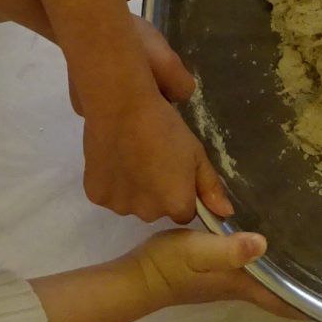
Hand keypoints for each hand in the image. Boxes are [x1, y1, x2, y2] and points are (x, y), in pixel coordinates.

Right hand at [77, 45, 231, 222]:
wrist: (121, 107)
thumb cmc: (165, 127)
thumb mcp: (196, 153)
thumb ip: (211, 186)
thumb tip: (226, 213)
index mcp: (176, 204)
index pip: (183, 212)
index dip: (180, 191)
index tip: (173, 170)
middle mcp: (148, 213)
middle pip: (156, 210)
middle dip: (156, 192)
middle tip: (151, 160)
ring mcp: (120, 206)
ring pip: (131, 203)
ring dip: (133, 189)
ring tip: (130, 157)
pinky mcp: (95, 196)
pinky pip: (108, 195)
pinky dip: (111, 183)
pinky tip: (113, 159)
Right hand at [128, 228, 299, 318]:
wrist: (140, 276)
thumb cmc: (170, 265)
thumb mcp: (198, 251)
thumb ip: (228, 249)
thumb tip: (264, 244)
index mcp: (243, 284)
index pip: (285, 302)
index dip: (312, 305)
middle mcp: (242, 285)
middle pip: (283, 292)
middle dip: (308, 285)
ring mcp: (231, 279)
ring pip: (271, 279)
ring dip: (291, 272)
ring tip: (316, 251)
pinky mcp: (220, 269)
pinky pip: (255, 268)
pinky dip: (270, 260)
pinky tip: (275, 240)